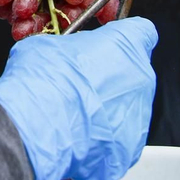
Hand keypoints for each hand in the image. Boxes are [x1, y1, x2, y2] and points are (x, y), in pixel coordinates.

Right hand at [0, 18, 157, 179]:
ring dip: (107, 112)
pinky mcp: (130, 147)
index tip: (110, 47)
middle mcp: (141, 78)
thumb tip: (64, 55)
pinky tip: (78, 139)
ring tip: (77, 117)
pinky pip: (118, 141)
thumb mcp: (48, 45)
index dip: (124, 39)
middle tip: (82, 87)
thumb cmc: (43, 81)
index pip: (142, 32)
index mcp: (127, 45)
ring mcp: (139, 115)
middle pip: (134, 75)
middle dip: (112, 80)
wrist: (38, 127)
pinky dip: (102, 142)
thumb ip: (70, 48)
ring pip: (127, 110)